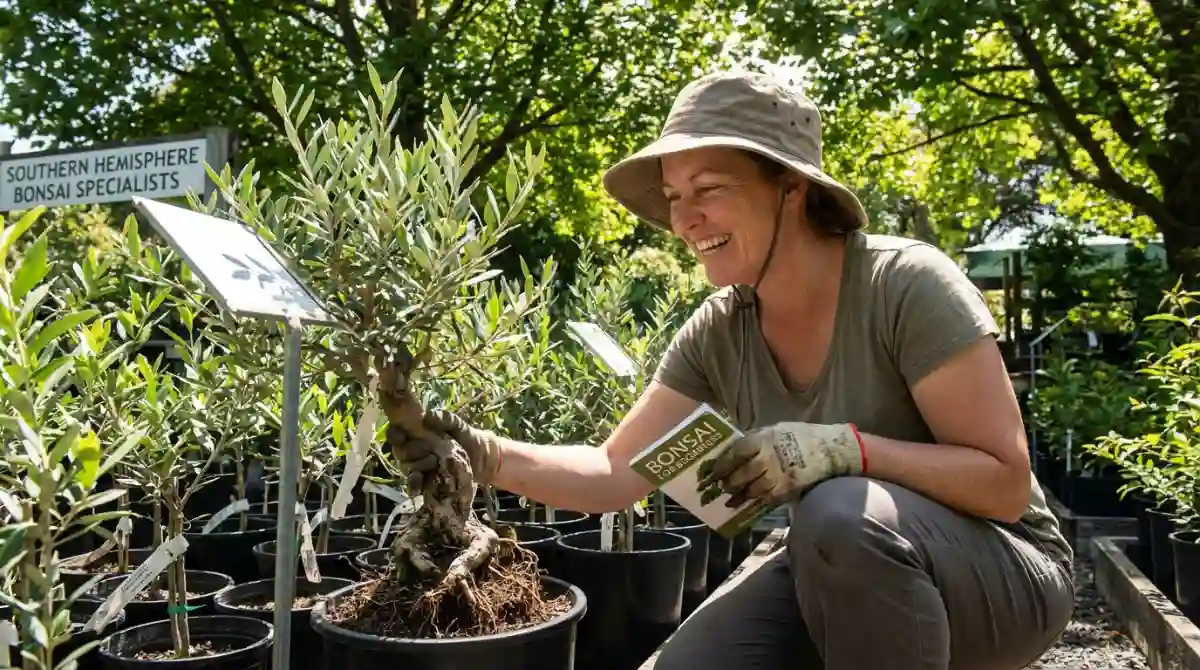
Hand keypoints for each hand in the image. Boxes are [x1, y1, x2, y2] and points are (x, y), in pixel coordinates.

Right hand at [385, 410, 502, 491]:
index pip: (396, 433)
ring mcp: (418, 467)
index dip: (395, 435)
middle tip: (428, 449)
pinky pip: (415, 484)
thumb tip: (425, 416)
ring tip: (433, 462)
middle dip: (411, 451)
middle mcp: (412, 450)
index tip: (401, 436)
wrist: (482, 456)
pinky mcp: (426, 481)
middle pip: (400, 452)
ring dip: (416, 466)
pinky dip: (415, 485)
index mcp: (415, 433)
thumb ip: (441, 418)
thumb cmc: (465, 435)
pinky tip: (419, 485)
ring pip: (406, 468)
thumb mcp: (455, 422)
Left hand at [699, 422, 864, 506]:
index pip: (734, 454)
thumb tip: (732, 451)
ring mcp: (777, 476)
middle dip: (728, 483)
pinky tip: (750, 502)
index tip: (713, 472)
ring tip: (733, 498)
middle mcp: (766, 459)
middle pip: (740, 475)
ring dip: (740, 496)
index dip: (721, 465)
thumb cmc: (798, 436)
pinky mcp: (787, 490)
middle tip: (721, 487)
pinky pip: (766, 499)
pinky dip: (756, 502)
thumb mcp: (773, 430)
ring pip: (751, 490)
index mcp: (761, 440)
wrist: (828, 449)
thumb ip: (753, 440)